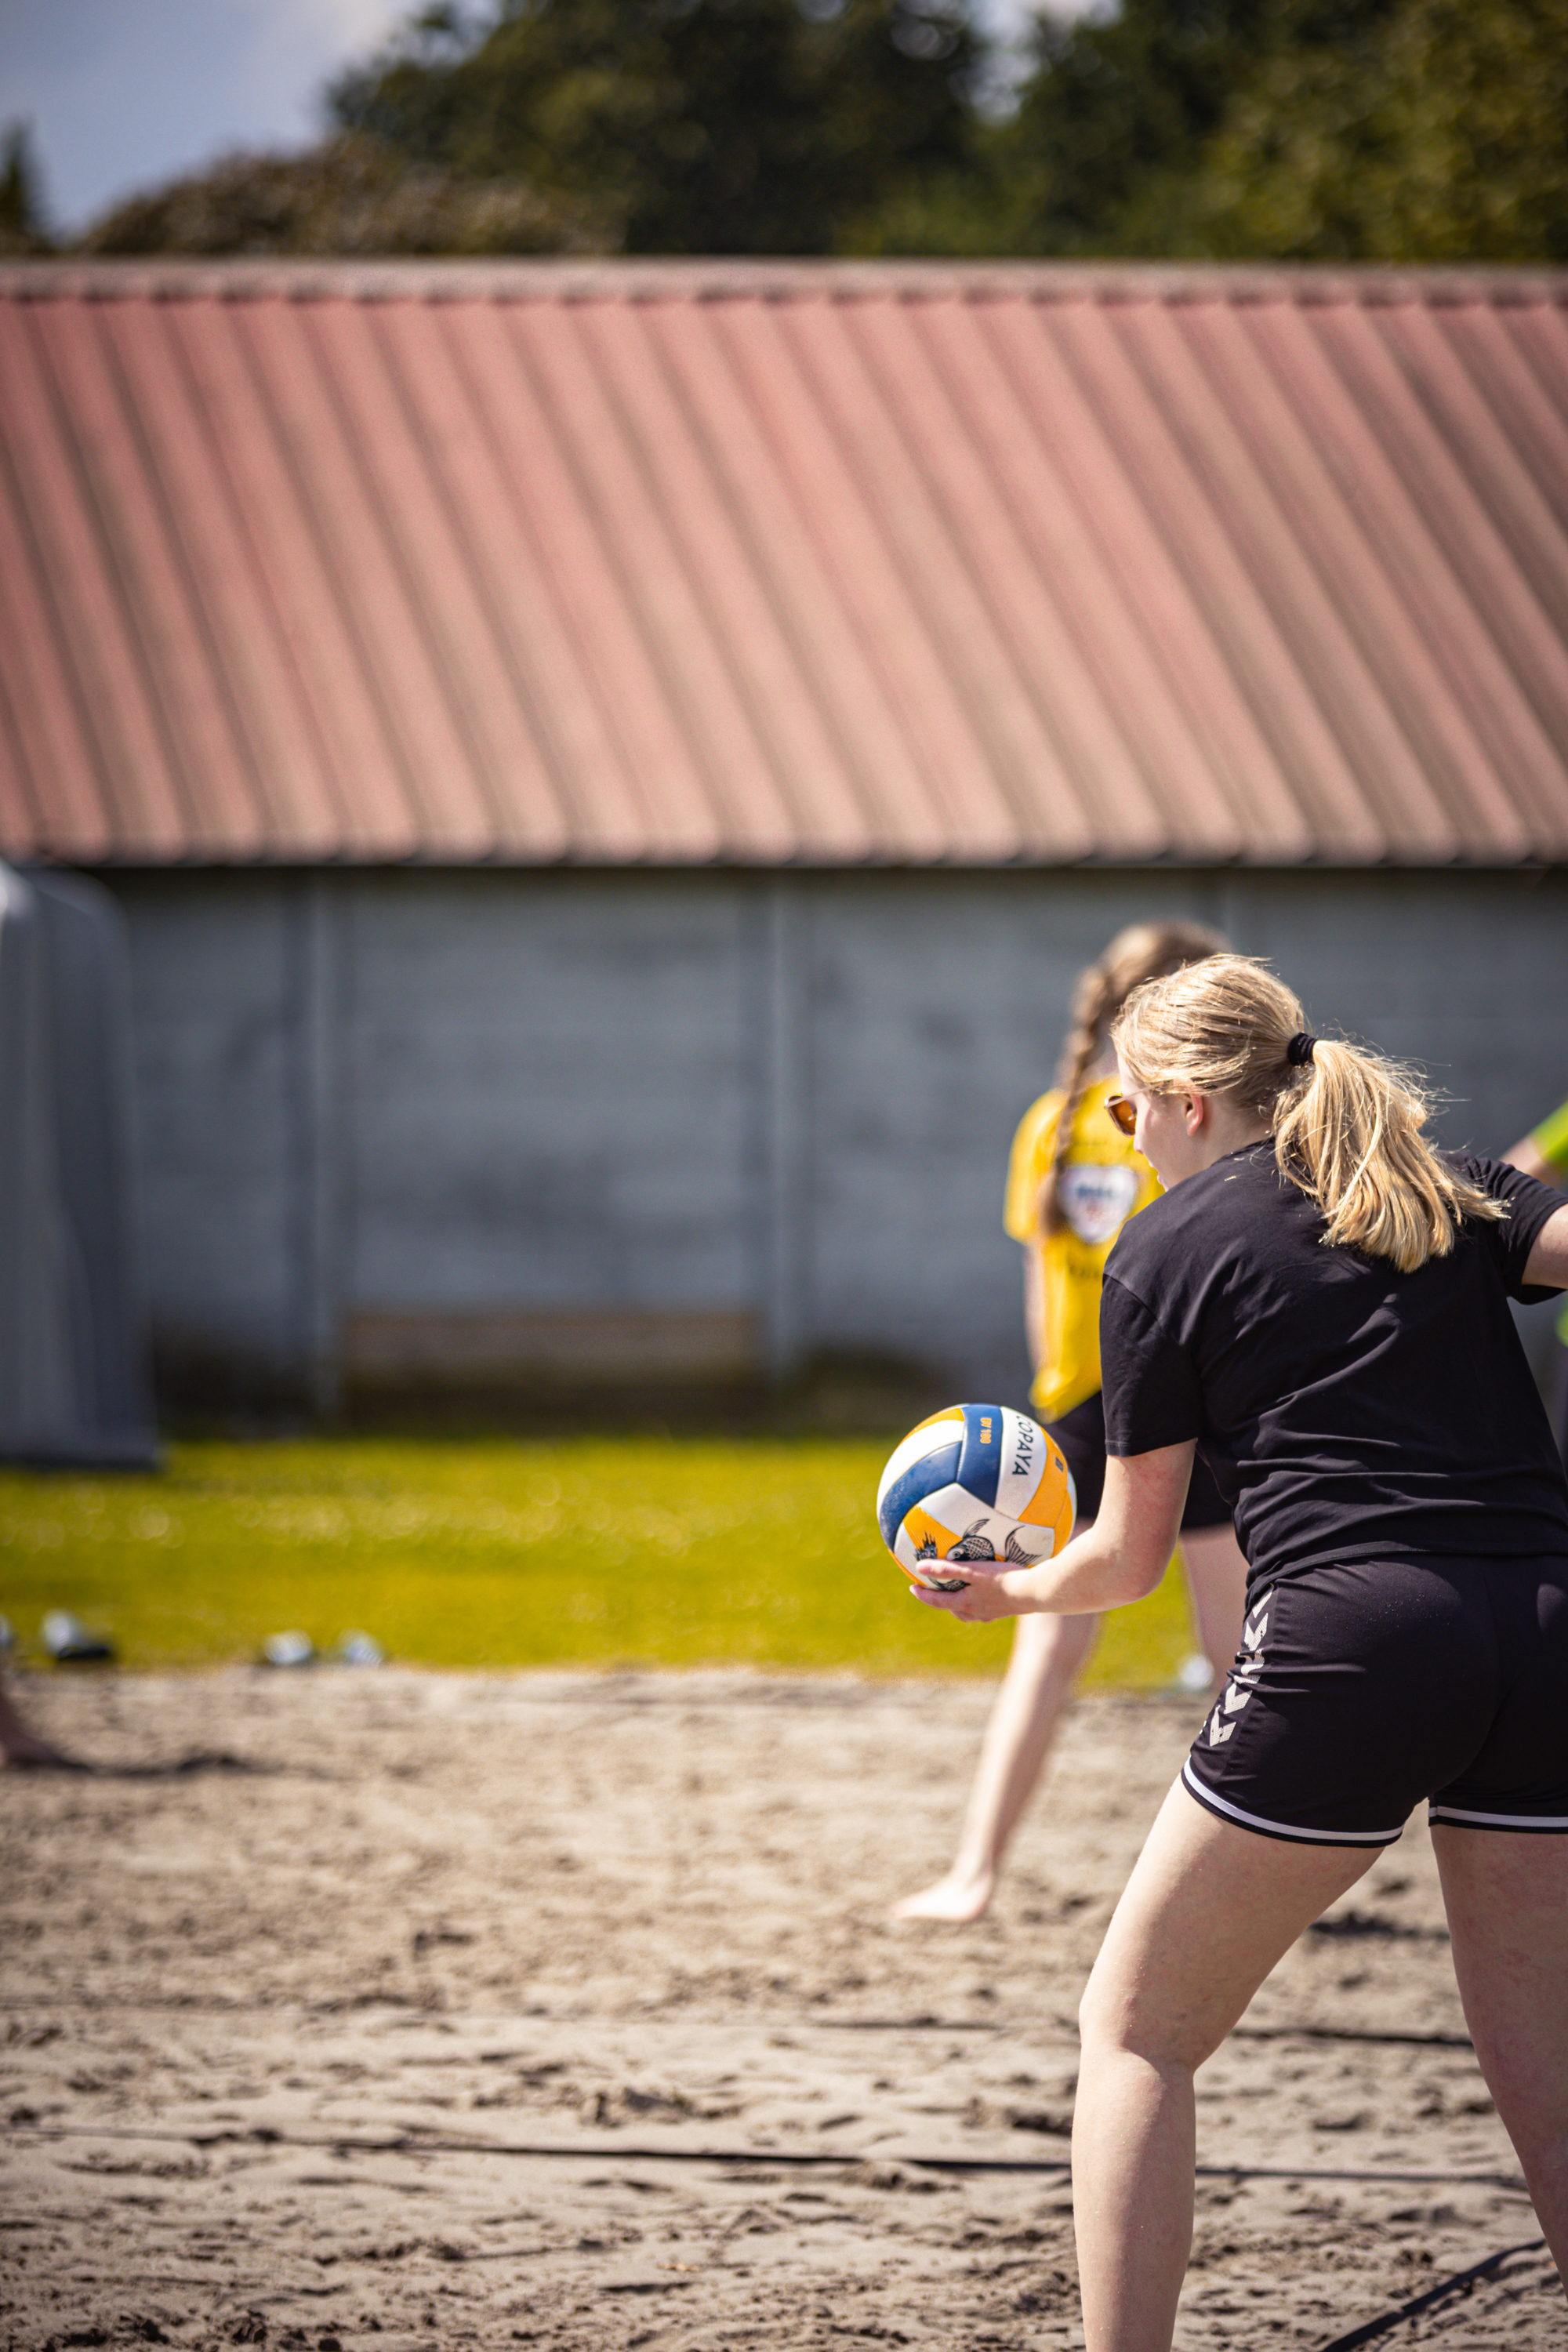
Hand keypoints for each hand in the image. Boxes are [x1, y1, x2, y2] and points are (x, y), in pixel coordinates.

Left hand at [910, 1563, 1033, 1622]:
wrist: (1033, 1592)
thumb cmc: (1002, 1579)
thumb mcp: (972, 1571)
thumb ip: (946, 1569)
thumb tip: (920, 1567)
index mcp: (964, 1603)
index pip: (937, 1600)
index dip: (923, 1594)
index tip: (912, 1587)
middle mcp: (974, 1612)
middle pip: (951, 1608)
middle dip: (939, 1600)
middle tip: (932, 1591)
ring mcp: (989, 1614)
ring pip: (967, 1612)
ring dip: (957, 1604)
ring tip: (955, 1595)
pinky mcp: (1003, 1611)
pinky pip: (983, 1609)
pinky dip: (975, 1603)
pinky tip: (984, 1597)